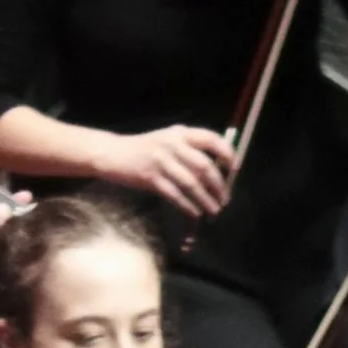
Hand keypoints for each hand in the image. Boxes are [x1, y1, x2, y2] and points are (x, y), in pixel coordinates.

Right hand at [98, 121, 234, 219]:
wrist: (112, 154)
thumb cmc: (142, 150)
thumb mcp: (166, 141)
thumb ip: (187, 149)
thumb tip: (213, 169)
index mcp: (180, 133)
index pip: (211, 139)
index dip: (227, 153)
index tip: (235, 169)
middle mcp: (173, 144)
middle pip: (205, 165)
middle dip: (219, 185)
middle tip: (224, 199)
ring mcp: (162, 161)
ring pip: (192, 183)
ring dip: (206, 200)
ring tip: (214, 211)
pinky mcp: (151, 178)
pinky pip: (176, 195)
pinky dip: (188, 206)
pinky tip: (195, 214)